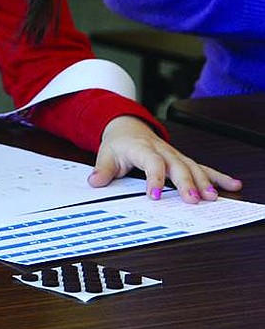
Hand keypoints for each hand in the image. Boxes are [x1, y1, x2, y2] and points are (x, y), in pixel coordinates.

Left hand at [89, 115, 242, 202]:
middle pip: (177, 166)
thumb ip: (102, 169)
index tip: (154, 196)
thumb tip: (94, 182)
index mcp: (142, 148)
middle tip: (193, 200)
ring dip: (204, 182)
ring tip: (212, 198)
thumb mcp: (106, 154)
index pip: (151, 162)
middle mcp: (162, 151)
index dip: (154, 179)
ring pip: (193, 166)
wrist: (128, 127)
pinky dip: (218, 176)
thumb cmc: (119, 144)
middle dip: (186, 182)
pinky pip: (202, 166)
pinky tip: (233, 185)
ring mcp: (175, 155)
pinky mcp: (183, 160)